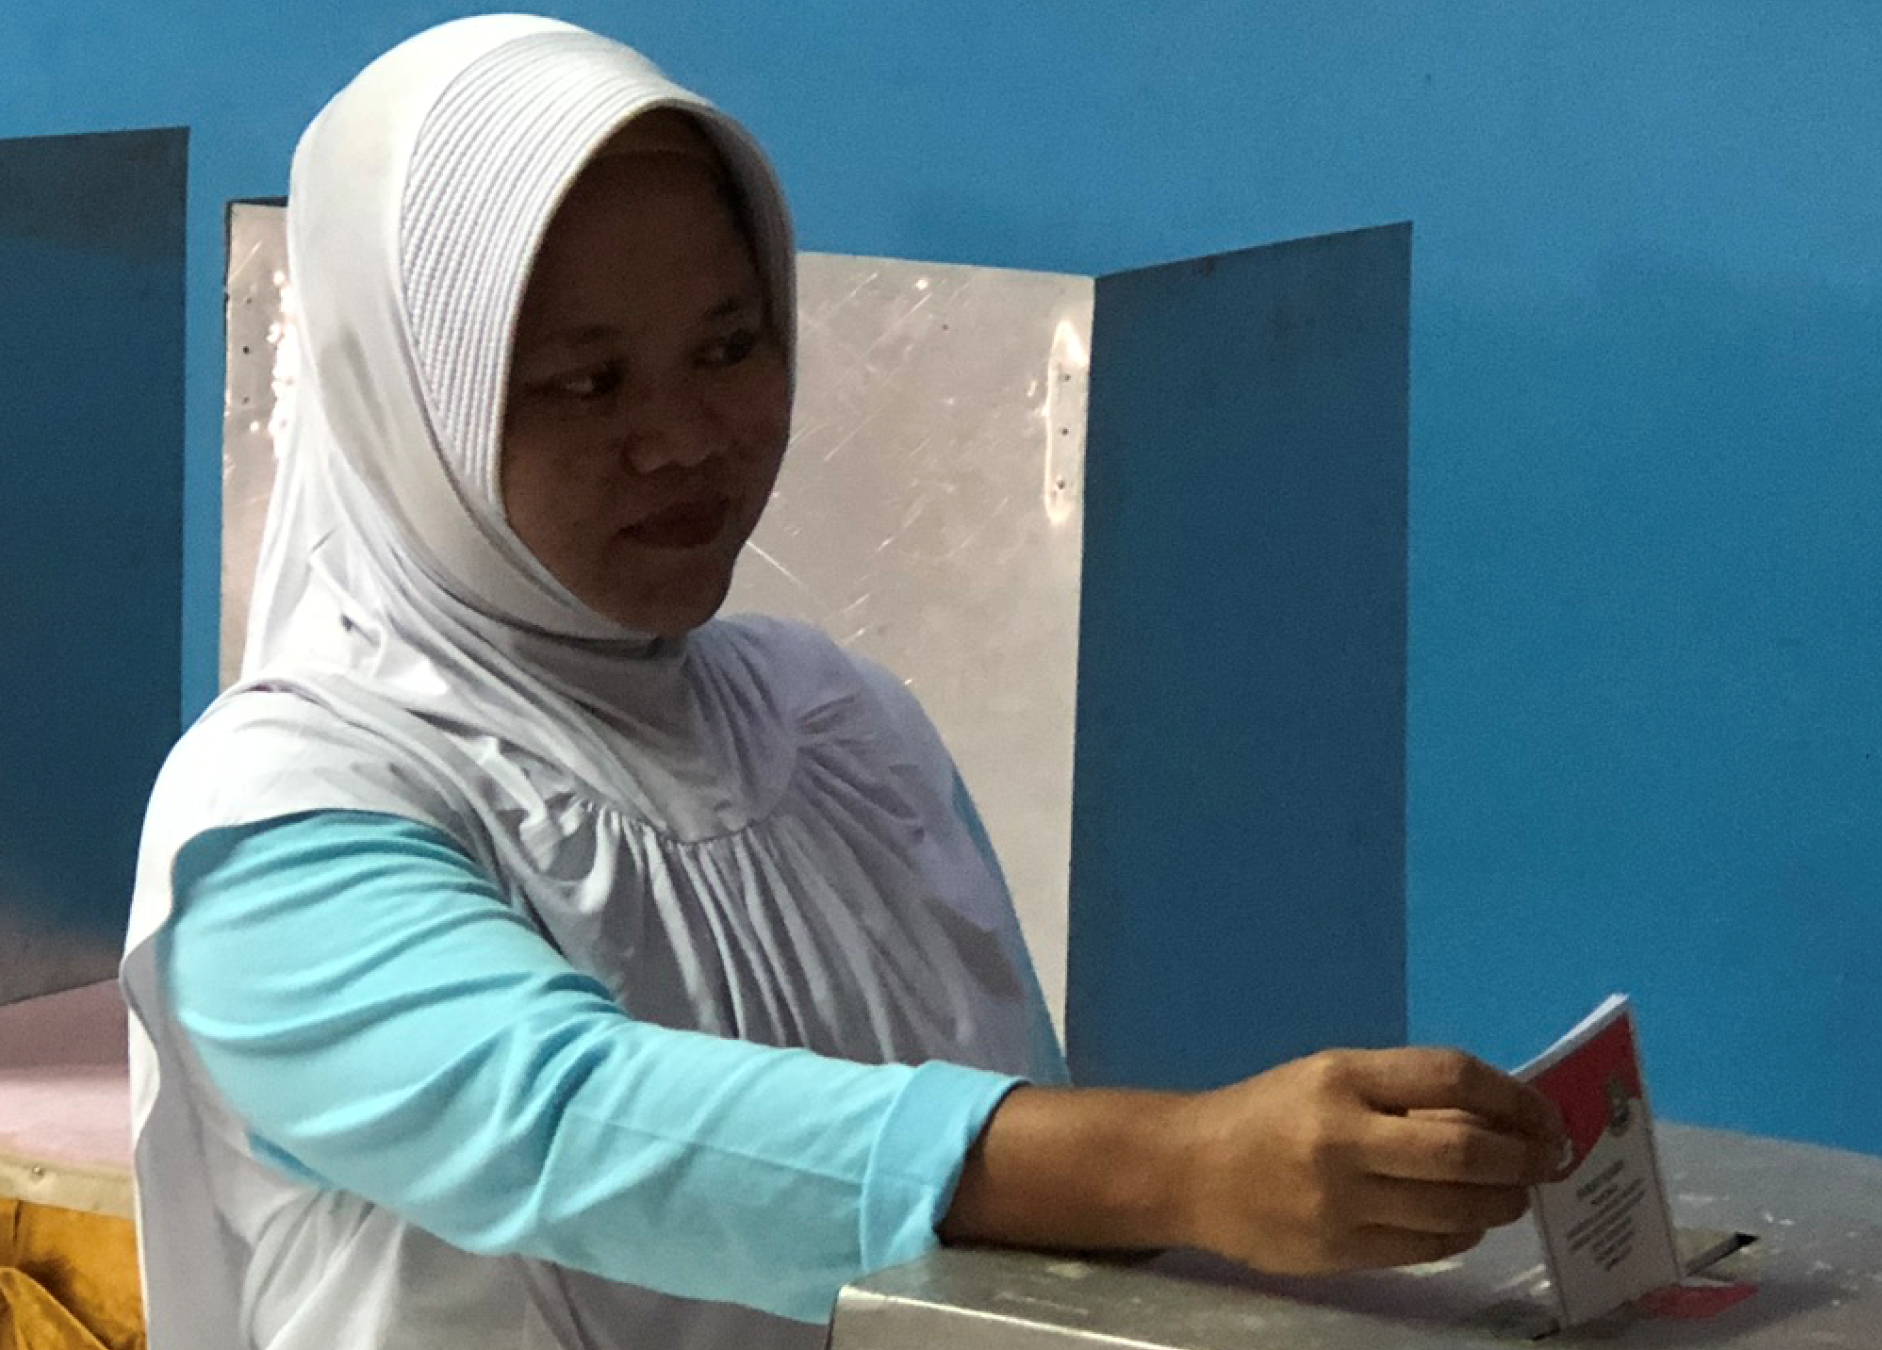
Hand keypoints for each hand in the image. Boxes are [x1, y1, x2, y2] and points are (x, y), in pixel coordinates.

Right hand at [1171, 1048, 1566, 1273]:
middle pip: (1462, 1150)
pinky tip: (1467, 1221)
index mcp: (1342, 1077)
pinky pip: (1427, 1248)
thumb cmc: (1269, 1114)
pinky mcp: (1338, 1251)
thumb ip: (1402, 1094)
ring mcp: (1340, 1200)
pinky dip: (1462, 1233)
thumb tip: (1498, 1116)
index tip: (1545, 1114)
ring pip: (1454, 1209)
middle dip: (1522, 1158)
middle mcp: (1342, 1136)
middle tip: (1547, 1161)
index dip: (1513, 1096)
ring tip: (1514, 1194)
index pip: (1450, 1076)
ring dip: (1502, 1202)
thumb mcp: (1329, 1078)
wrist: (1191, 1170)